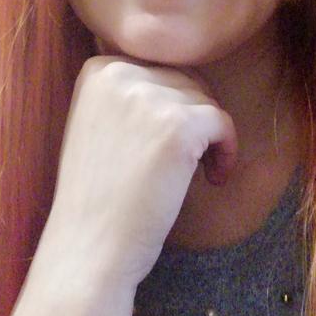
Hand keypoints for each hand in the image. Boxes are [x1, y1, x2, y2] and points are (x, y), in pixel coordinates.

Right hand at [39, 56, 237, 290]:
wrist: (88, 246)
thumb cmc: (97, 196)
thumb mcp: (96, 125)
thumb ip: (128, 96)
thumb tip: (181, 79)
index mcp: (98, 70)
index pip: (159, 69)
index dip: (173, 104)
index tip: (166, 142)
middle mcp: (119, 74)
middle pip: (185, 80)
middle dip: (194, 119)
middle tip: (187, 162)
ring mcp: (148, 98)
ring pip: (205, 100)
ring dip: (210, 137)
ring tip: (198, 172)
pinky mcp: (178, 126)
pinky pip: (222, 122)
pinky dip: (226, 150)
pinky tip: (213, 177)